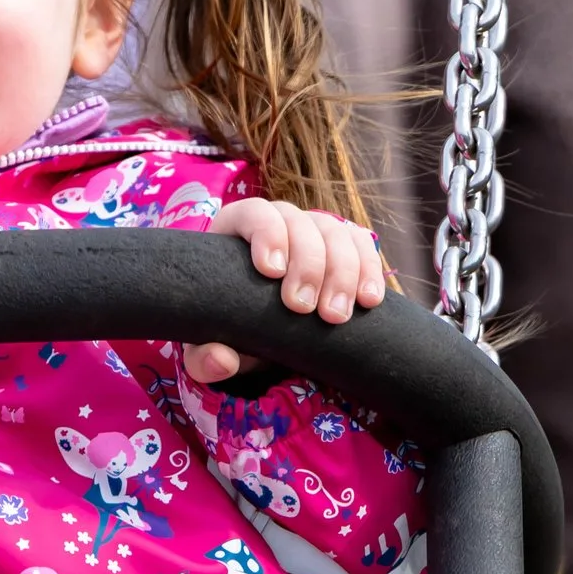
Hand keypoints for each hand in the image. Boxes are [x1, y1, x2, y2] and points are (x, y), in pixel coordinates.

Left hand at [184, 200, 387, 384]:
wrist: (261, 335)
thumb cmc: (229, 329)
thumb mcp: (209, 346)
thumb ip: (202, 355)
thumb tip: (221, 361)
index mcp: (238, 230)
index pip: (254, 212)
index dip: (266, 233)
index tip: (272, 271)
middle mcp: (280, 224)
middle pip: (300, 223)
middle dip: (307, 265)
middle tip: (304, 307)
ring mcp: (315, 232)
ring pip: (335, 233)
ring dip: (342, 272)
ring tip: (337, 316)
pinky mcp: (345, 249)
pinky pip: (362, 246)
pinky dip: (369, 270)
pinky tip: (368, 301)